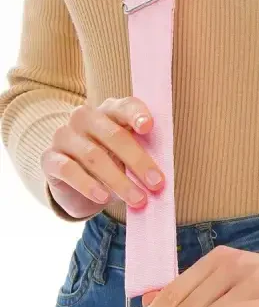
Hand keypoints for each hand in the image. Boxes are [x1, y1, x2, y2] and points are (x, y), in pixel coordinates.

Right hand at [42, 97, 164, 218]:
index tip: (149, 127)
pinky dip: (88, 185)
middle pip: (113, 135)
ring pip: (94, 156)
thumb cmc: (112, 162)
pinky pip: (69, 170)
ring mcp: (64, 136)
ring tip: (138, 200)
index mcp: (109, 111)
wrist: (76, 183)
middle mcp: (83, 118)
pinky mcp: (49, 159)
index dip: (136, 114)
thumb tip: (161, 176)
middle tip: (157, 183)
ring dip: (119, 181)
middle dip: (138, 161)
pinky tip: (103, 198)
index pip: (124, 106)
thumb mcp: (129, 155)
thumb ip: (144, 154)